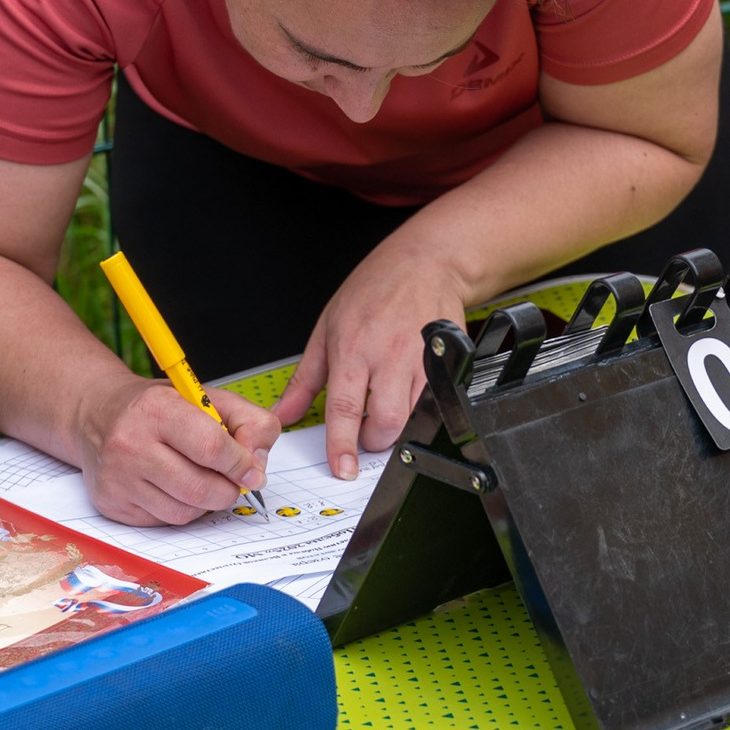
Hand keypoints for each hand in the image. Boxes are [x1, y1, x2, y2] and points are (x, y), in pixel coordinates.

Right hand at [75, 374, 278, 528]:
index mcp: (157, 409)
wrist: (97, 415)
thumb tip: (258, 467)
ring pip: (184, 513)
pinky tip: (173, 488)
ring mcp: (117, 477)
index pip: (211, 447)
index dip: (241, 464)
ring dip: (204, 503)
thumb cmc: (158, 408)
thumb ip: (249, 421)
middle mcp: (130, 443)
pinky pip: (163, 522)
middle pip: (200, 488)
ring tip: (200, 480)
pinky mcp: (111, 503)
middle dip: (228, 490)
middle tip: (231, 481)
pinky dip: (180, 510)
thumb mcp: (207, 397)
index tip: (250, 469)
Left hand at [275, 243, 469, 479]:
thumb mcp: (326, 328)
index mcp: (352, 348)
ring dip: (398, 426)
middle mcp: (388, 355)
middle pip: (387, 420)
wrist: (425, 262)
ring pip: (414, 415)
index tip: (342, 467)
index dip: (342, 445)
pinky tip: (407, 395)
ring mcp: (421, 359)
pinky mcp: (446, 360)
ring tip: (385, 410)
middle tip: (366, 435)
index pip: (344, 408)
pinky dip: (420, 408)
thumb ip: (305, 379)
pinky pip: (435, 399)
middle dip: (376, 441)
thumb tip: (284, 413)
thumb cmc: (374, 290)